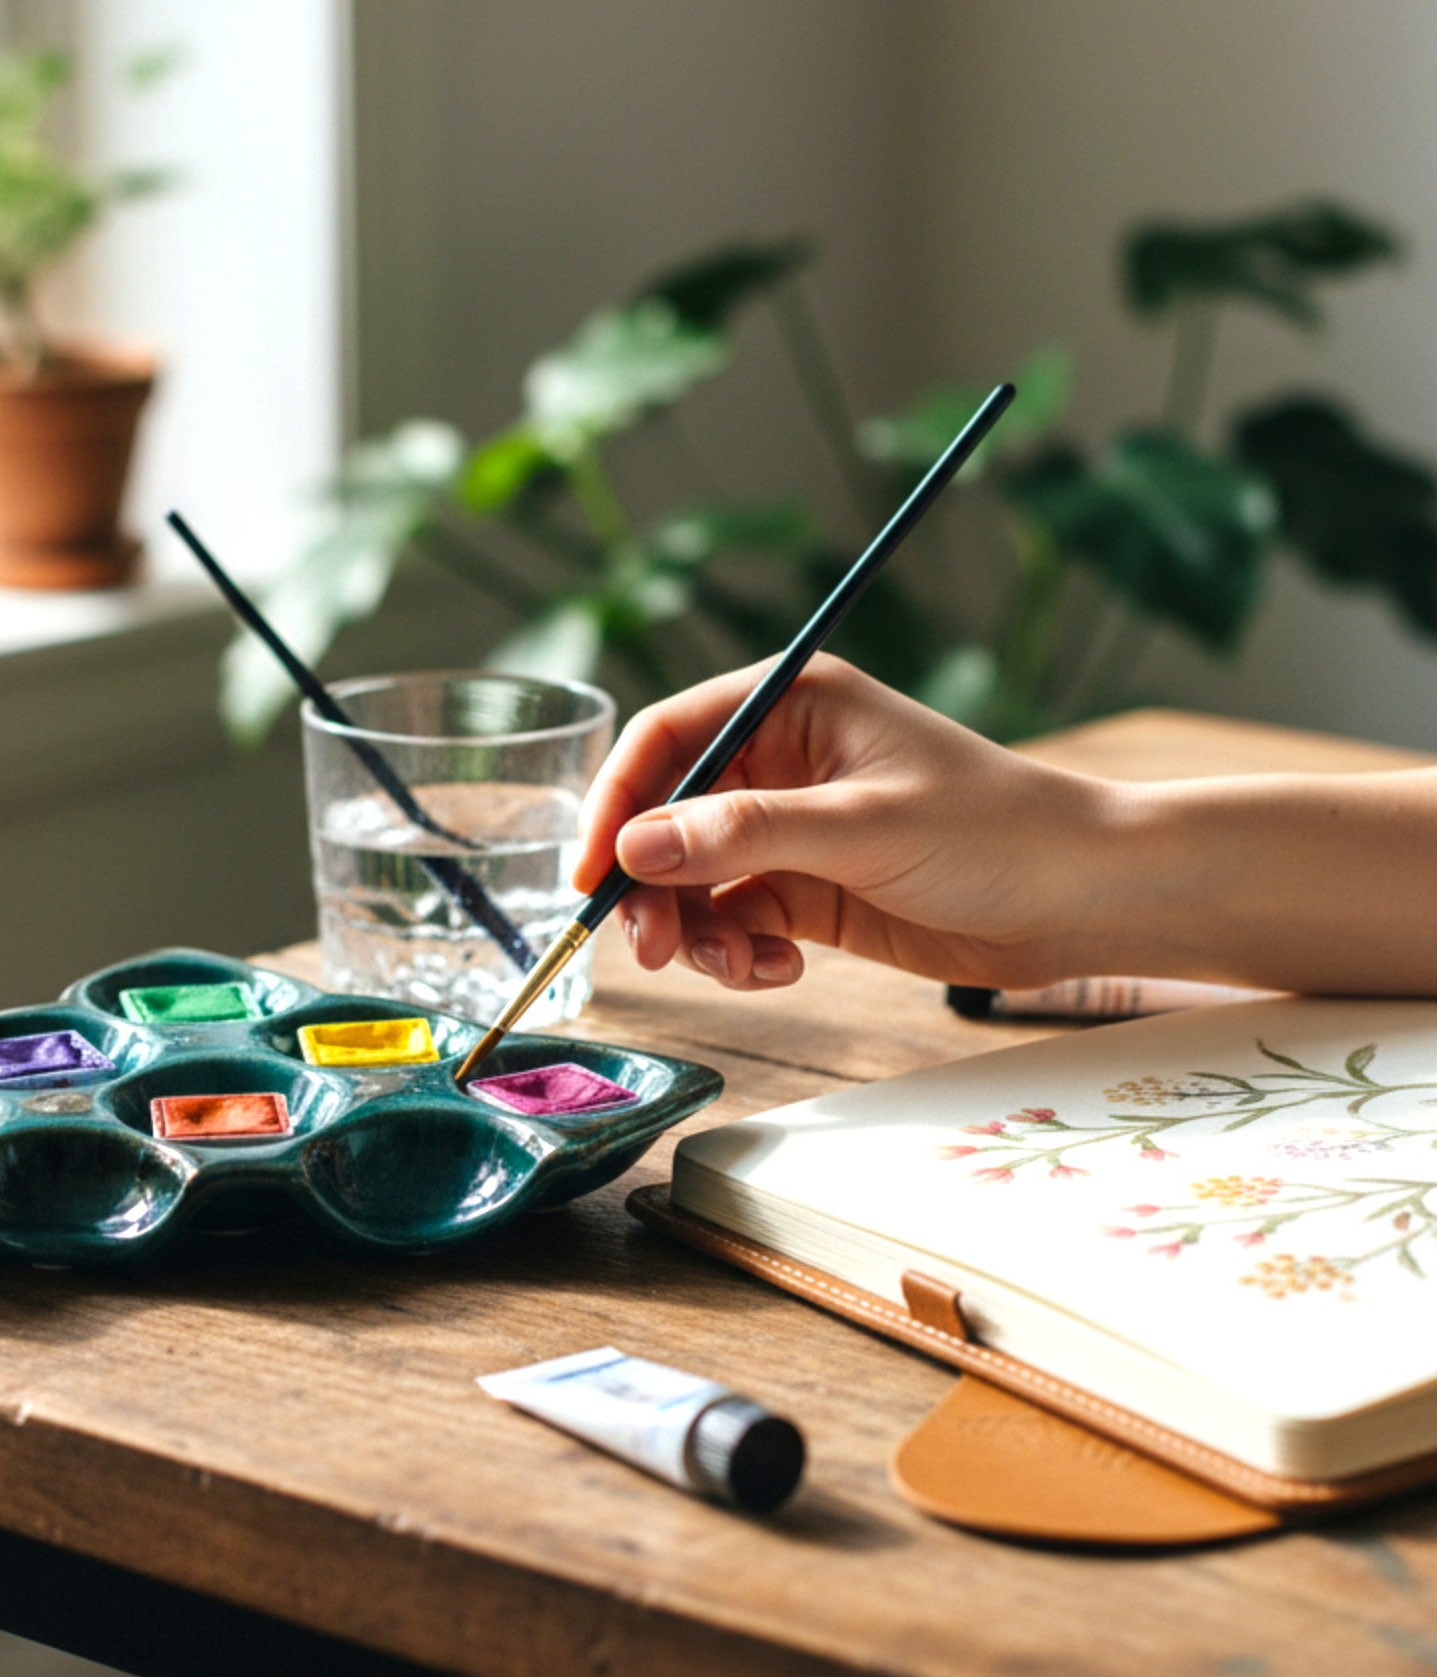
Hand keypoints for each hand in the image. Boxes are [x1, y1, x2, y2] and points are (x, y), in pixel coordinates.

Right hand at [572, 655, 1125, 993]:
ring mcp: (788, 830)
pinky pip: (731, 922)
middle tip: (653, 949)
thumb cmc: (996, 832)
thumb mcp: (863, 826)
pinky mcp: (804, 891)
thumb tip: (633, 851)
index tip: (591, 872)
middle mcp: (778, 762)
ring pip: (691, 881)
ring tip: (738, 965)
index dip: (616, 802)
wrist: (1084, 901)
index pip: (666, 738)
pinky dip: (737, 954)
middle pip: (664, 818)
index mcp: (790, 705)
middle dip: (650, 886)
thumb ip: (744, 836)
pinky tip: (780, 970)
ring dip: (694, 931)